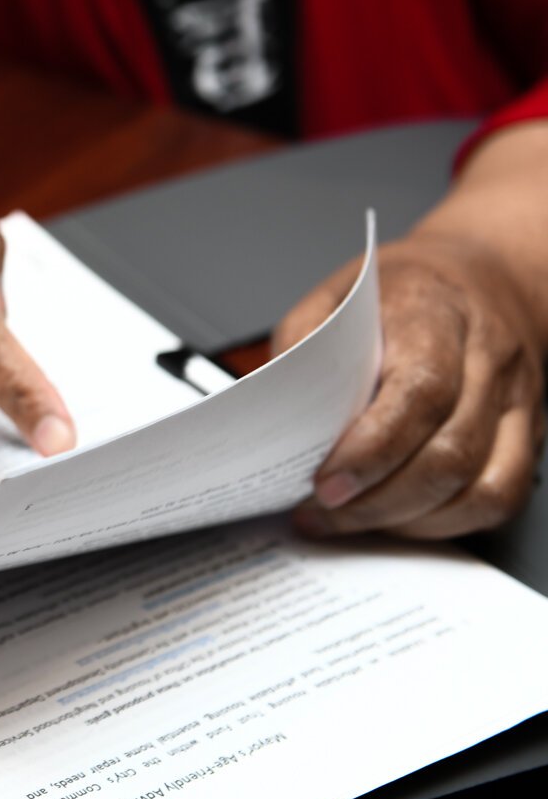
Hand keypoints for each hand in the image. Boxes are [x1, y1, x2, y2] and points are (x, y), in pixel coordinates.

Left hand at [274, 232, 544, 537]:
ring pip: (479, 485)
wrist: (484, 276)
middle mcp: (487, 360)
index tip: (324, 482)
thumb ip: (303, 346)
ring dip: (406, 518)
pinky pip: (500, 497)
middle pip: (450, 452)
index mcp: (434, 316)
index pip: (420, 392)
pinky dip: (444, 522)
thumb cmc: (404, 292)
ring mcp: (516, 401)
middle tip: (322, 510)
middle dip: (379, 498)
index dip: (372, 448)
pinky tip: (397, 518)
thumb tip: (276, 409)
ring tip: (348, 520)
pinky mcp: (528, 434)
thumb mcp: (336, 297)